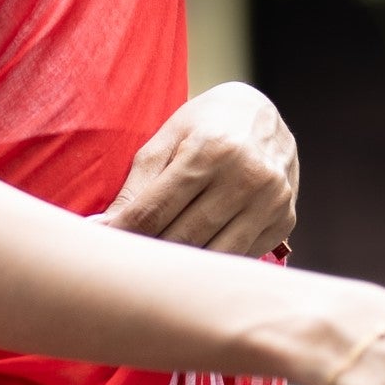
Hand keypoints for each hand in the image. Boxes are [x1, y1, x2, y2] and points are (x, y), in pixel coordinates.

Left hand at [104, 81, 298, 256]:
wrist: (262, 115)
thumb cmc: (203, 127)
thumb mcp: (166, 142)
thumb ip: (135, 187)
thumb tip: (101, 229)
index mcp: (211, 150)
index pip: (154, 211)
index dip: (121, 235)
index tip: (99, 249)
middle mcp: (247, 176)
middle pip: (182, 238)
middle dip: (147, 255)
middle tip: (122, 266)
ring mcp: (272, 201)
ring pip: (213, 257)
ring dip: (179, 268)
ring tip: (153, 269)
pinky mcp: (285, 221)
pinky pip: (238, 258)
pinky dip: (211, 263)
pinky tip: (192, 260)